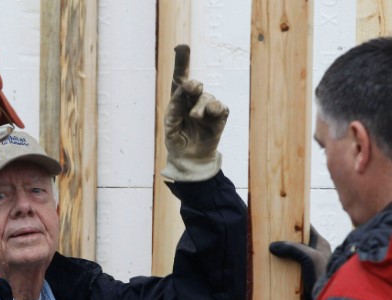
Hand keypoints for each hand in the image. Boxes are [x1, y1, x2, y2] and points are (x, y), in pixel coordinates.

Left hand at [161, 44, 228, 181]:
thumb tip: (185, 89)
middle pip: (194, 85)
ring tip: (195, 118)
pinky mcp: (219, 117)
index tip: (181, 47)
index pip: (180, 78)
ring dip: (200, 106)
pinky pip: (220, 108)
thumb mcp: (170, 124)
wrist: (189, 159)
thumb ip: (175, 106)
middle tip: (191, 88)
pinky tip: (212, 111)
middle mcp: (194, 100)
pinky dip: (216, 107)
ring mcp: (208, 108)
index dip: (182, 62)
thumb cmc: (177, 140)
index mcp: (179, 100)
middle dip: (193, 85)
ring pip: (207, 98)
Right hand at [269, 225, 331, 299]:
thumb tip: (273, 245)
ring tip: (267, 251)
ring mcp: (310, 265)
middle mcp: (316, 252)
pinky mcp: (304, 276)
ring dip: (282, 254)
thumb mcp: (309, 257)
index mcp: (320, 243)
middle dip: (284, 240)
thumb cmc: (322, 275)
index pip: (306, 228)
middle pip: (297, 241)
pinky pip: (291, 267)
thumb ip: (292, 248)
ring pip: (293, 255)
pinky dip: (282, 266)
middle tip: (269, 236)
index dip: (294, 222)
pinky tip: (272, 266)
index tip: (280, 219)